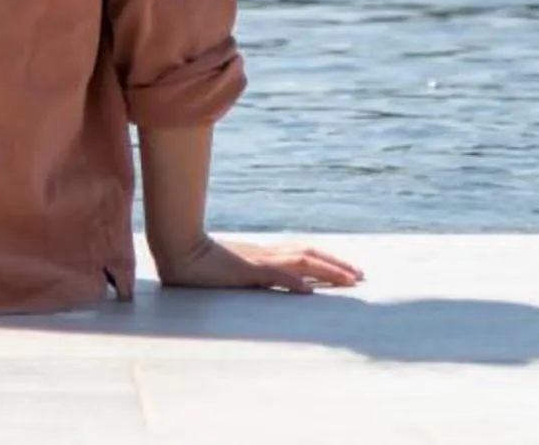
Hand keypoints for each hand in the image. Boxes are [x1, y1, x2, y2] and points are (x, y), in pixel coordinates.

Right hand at [153, 234, 363, 294]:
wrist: (177, 249)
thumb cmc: (201, 262)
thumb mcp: (234, 269)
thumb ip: (254, 273)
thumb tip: (278, 282)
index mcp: (265, 254)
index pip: (305, 253)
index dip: (328, 261)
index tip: (349, 272)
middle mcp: (267, 254)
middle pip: (310, 255)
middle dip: (338, 265)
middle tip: (361, 276)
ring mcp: (257, 260)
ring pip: (301, 262)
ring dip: (327, 271)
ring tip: (348, 281)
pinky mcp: (244, 270)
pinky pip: (273, 275)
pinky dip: (292, 281)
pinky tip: (307, 289)